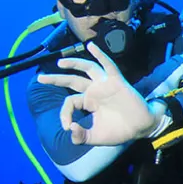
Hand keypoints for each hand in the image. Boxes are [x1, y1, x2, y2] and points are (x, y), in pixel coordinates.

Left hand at [38, 43, 158, 145]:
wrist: (142, 128)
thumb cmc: (120, 131)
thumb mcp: (96, 137)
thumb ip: (81, 136)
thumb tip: (70, 129)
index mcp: (89, 102)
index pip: (71, 101)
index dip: (64, 113)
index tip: (68, 126)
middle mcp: (95, 91)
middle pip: (72, 80)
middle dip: (56, 79)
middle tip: (40, 78)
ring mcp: (105, 85)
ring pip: (87, 68)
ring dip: (73, 64)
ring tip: (60, 63)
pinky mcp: (117, 81)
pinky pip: (108, 65)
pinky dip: (100, 55)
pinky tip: (91, 46)